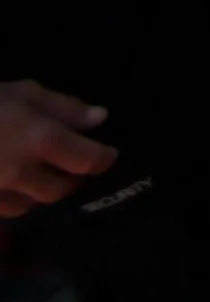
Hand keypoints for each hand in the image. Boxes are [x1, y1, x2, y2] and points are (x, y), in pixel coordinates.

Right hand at [0, 82, 113, 218]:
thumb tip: (98, 119)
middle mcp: (20, 172)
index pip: (88, 160)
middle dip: (73, 179)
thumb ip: (64, 107)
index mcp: (39, 139)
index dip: (104, 158)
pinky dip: (18, 199)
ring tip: (45, 173)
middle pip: (61, 189)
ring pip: (33, 204)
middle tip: (75, 165)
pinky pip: (7, 209)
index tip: (108, 154)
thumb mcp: (24, 92)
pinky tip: (16, 182)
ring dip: (45, 190)